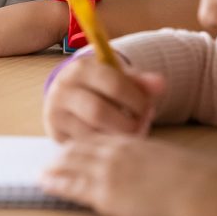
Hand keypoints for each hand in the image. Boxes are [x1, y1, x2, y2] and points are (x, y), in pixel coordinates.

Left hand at [41, 135, 216, 215]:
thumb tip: (147, 164)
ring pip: (71, 165)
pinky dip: (56, 183)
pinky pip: (73, 186)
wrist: (195, 189)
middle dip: (62, 155)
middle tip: (50, 159)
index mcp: (130, 142)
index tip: (71, 147)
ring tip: (41, 171)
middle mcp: (115, 153)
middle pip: (79, 150)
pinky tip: (45, 183)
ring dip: (54, 168)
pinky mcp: (105, 193)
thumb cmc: (189, 176)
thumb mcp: (164, 157)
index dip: (81, 144)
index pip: (97, 139)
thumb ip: (148, 156)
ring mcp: (108, 172)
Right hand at [43, 56, 164, 140]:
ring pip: (90, 133)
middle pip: (99, 112)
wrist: (69, 96)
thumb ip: (140, 82)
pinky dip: (104, 147)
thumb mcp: (118, 77)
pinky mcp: (55, 134)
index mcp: (80, 68)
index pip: (113, 84)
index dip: (136, 99)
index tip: (147, 107)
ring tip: (131, 134)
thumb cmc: (100, 86)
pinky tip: (116, 143)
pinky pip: (85, 146)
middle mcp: (63, 89)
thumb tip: (161, 84)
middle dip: (126, 122)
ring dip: (116, 137)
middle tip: (140, 125)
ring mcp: (56, 113)